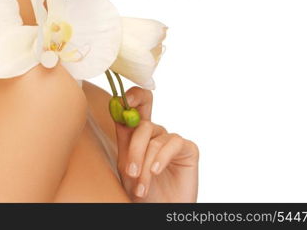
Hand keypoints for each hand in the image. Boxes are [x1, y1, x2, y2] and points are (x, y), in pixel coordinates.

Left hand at [114, 86, 198, 201]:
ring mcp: (171, 140)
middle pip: (144, 114)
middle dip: (135, 134)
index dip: (129, 96)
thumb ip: (124, 138)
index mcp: (137, 132)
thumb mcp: (126, 165)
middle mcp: (155, 132)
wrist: (159, 210)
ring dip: (145, 164)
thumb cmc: (141, 190)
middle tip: (128, 164)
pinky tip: (156, 172)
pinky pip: (173, 143)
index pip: (134, 104)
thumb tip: (118, 112)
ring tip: (141, 187)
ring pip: (154, 138)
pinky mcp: (188, 149)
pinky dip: (162, 158)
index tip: (121, 100)